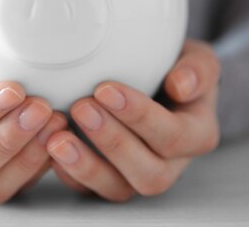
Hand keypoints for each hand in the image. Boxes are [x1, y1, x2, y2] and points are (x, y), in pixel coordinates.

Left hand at [46, 39, 219, 201]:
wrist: (157, 78)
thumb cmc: (175, 67)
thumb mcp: (197, 59)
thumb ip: (198, 69)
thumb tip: (182, 85)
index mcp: (197, 135)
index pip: (174, 136)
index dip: (140, 116)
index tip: (106, 89)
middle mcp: (171, 163)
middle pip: (149, 172)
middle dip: (112, 141)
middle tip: (81, 108)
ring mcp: (138, 175)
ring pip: (118, 188)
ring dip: (86, 164)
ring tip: (58, 138)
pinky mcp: (109, 179)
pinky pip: (90, 190)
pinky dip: (69, 172)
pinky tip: (50, 149)